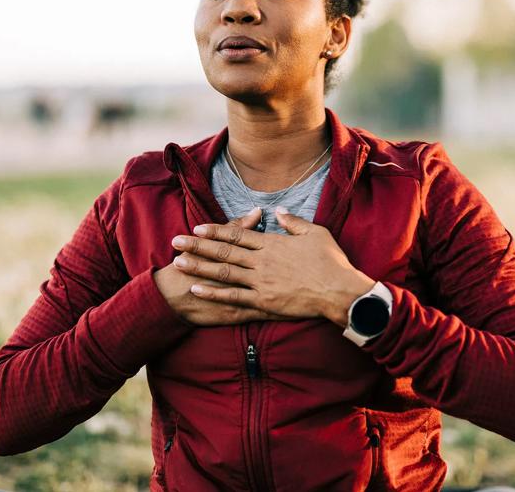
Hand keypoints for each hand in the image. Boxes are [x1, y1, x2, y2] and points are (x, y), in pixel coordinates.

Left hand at [170, 206, 376, 326]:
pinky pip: (233, 297)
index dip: (216, 231)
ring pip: (223, 272)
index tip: (198, 228)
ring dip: (199, 266)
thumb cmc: (331, 261)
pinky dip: (214, 293)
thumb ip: (293, 222)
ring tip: (178, 263)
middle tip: (175, 242)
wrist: (339, 290)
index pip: (237, 234)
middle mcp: (261, 261)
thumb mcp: (315, 233)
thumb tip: (278, 211)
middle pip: (223, 251)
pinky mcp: (263, 302)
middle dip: (197, 246)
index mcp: (272, 243)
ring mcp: (260, 282)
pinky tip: (197, 289)